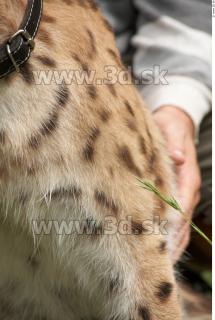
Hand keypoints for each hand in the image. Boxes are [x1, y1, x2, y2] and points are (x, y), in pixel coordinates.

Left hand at [153, 106, 200, 260]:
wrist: (175, 123)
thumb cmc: (170, 127)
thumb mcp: (170, 129)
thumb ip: (173, 144)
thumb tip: (178, 157)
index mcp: (187, 178)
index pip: (180, 208)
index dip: (172, 228)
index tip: (161, 246)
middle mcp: (188, 191)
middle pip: (182, 223)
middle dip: (171, 243)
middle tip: (156, 267)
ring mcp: (184, 195)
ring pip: (180, 225)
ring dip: (172, 244)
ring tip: (158, 265)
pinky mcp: (177, 195)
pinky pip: (176, 220)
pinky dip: (171, 235)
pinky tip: (162, 248)